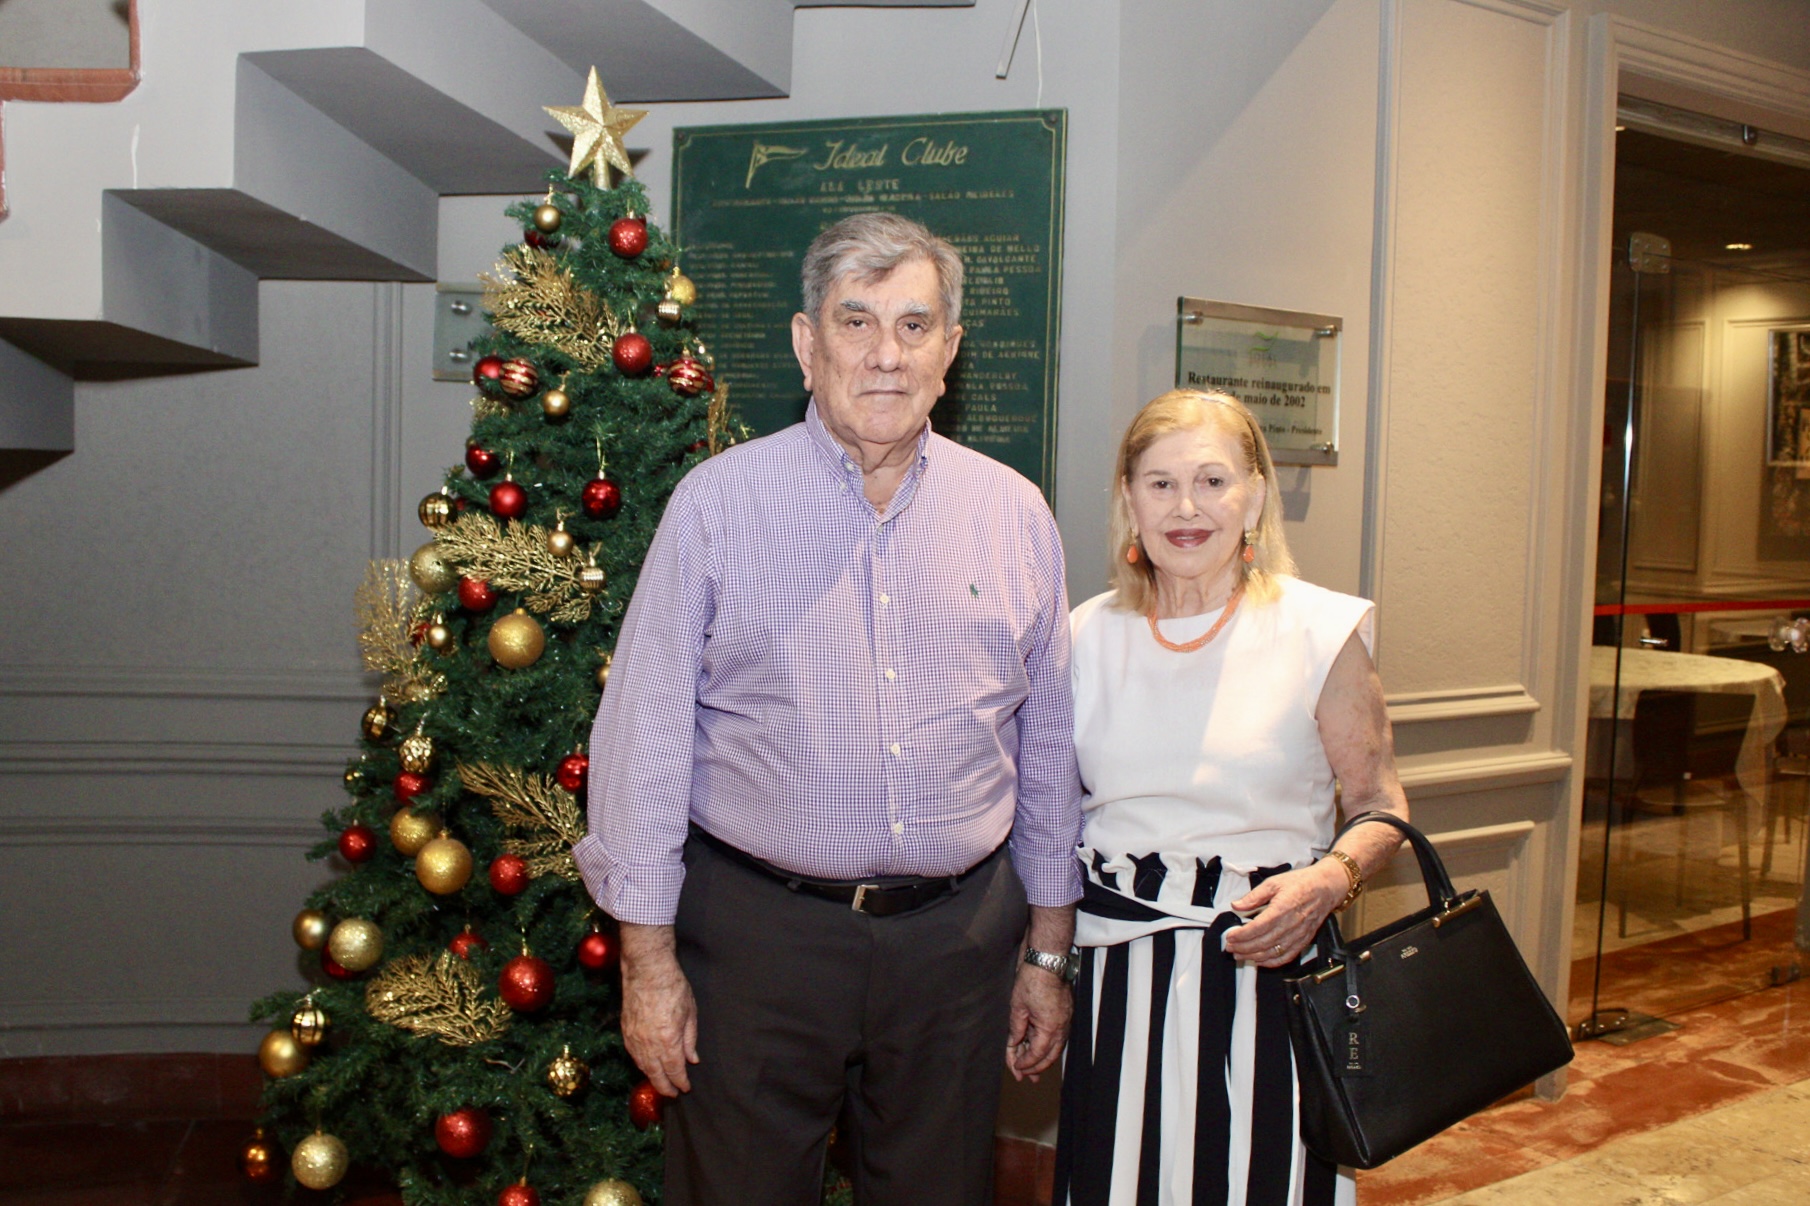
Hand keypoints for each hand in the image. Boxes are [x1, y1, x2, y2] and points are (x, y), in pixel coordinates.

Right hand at [618, 922, 698, 1094]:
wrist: (647, 969)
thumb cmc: (673, 987)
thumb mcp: (690, 1012)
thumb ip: (690, 1039)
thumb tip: (692, 1060)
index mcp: (668, 1040)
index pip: (674, 1070)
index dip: (680, 1082)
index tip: (685, 1088)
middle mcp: (648, 1044)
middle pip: (656, 1074)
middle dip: (665, 1087)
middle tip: (673, 1094)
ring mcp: (634, 1038)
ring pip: (642, 1066)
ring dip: (652, 1077)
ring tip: (661, 1083)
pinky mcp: (625, 1030)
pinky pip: (633, 1055)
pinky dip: (641, 1064)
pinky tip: (647, 1066)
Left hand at [1005, 958, 1072, 1081]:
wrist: (1047, 960)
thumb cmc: (1032, 979)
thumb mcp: (1017, 1007)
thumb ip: (1016, 1029)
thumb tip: (1014, 1044)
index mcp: (1050, 1028)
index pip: (1037, 1054)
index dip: (1025, 1063)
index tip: (1015, 1068)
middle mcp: (1062, 1027)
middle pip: (1050, 1056)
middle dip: (1036, 1068)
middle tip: (1025, 1076)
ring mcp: (1065, 1020)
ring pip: (1056, 1048)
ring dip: (1044, 1059)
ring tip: (1034, 1070)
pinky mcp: (1065, 1013)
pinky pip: (1058, 1036)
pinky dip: (1048, 1046)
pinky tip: (1040, 1048)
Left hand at [1221, 862, 1346, 967]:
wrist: (1325, 888)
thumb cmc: (1301, 883)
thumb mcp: (1273, 883)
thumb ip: (1253, 896)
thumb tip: (1237, 905)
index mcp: (1282, 908)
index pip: (1257, 928)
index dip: (1242, 935)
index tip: (1230, 937)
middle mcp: (1291, 925)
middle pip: (1263, 942)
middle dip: (1243, 947)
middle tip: (1230, 947)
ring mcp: (1298, 935)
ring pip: (1273, 952)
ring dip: (1254, 956)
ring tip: (1240, 954)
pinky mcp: (1303, 941)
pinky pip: (1286, 957)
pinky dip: (1271, 962)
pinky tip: (1260, 960)